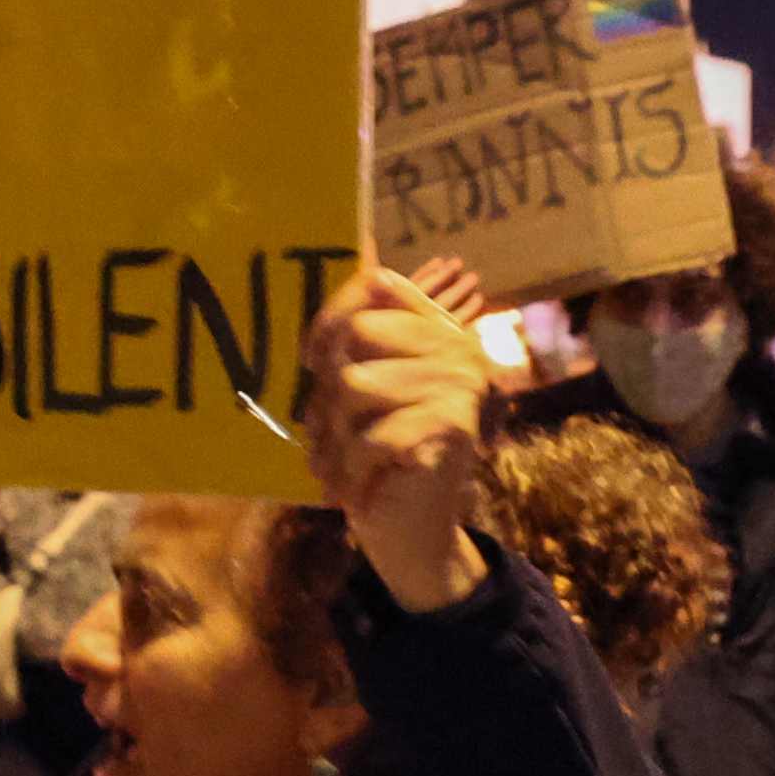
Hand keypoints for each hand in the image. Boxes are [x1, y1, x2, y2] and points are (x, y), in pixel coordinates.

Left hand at [304, 265, 492, 610]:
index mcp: (435, 328)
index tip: (314, 363)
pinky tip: (363, 487)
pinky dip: (354, 469)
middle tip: (334, 432)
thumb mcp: (357, 389)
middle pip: (357, 334)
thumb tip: (361, 244)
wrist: (411, 531)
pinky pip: (370, 435)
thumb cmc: (375, 456)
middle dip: (329, 392)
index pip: (375, 284)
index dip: (331, 320)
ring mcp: (459, 385)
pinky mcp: (451, 427)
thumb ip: (352, 333)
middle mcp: (456, 347)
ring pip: (355, 386)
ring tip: (347, 463)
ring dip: (336, 436)